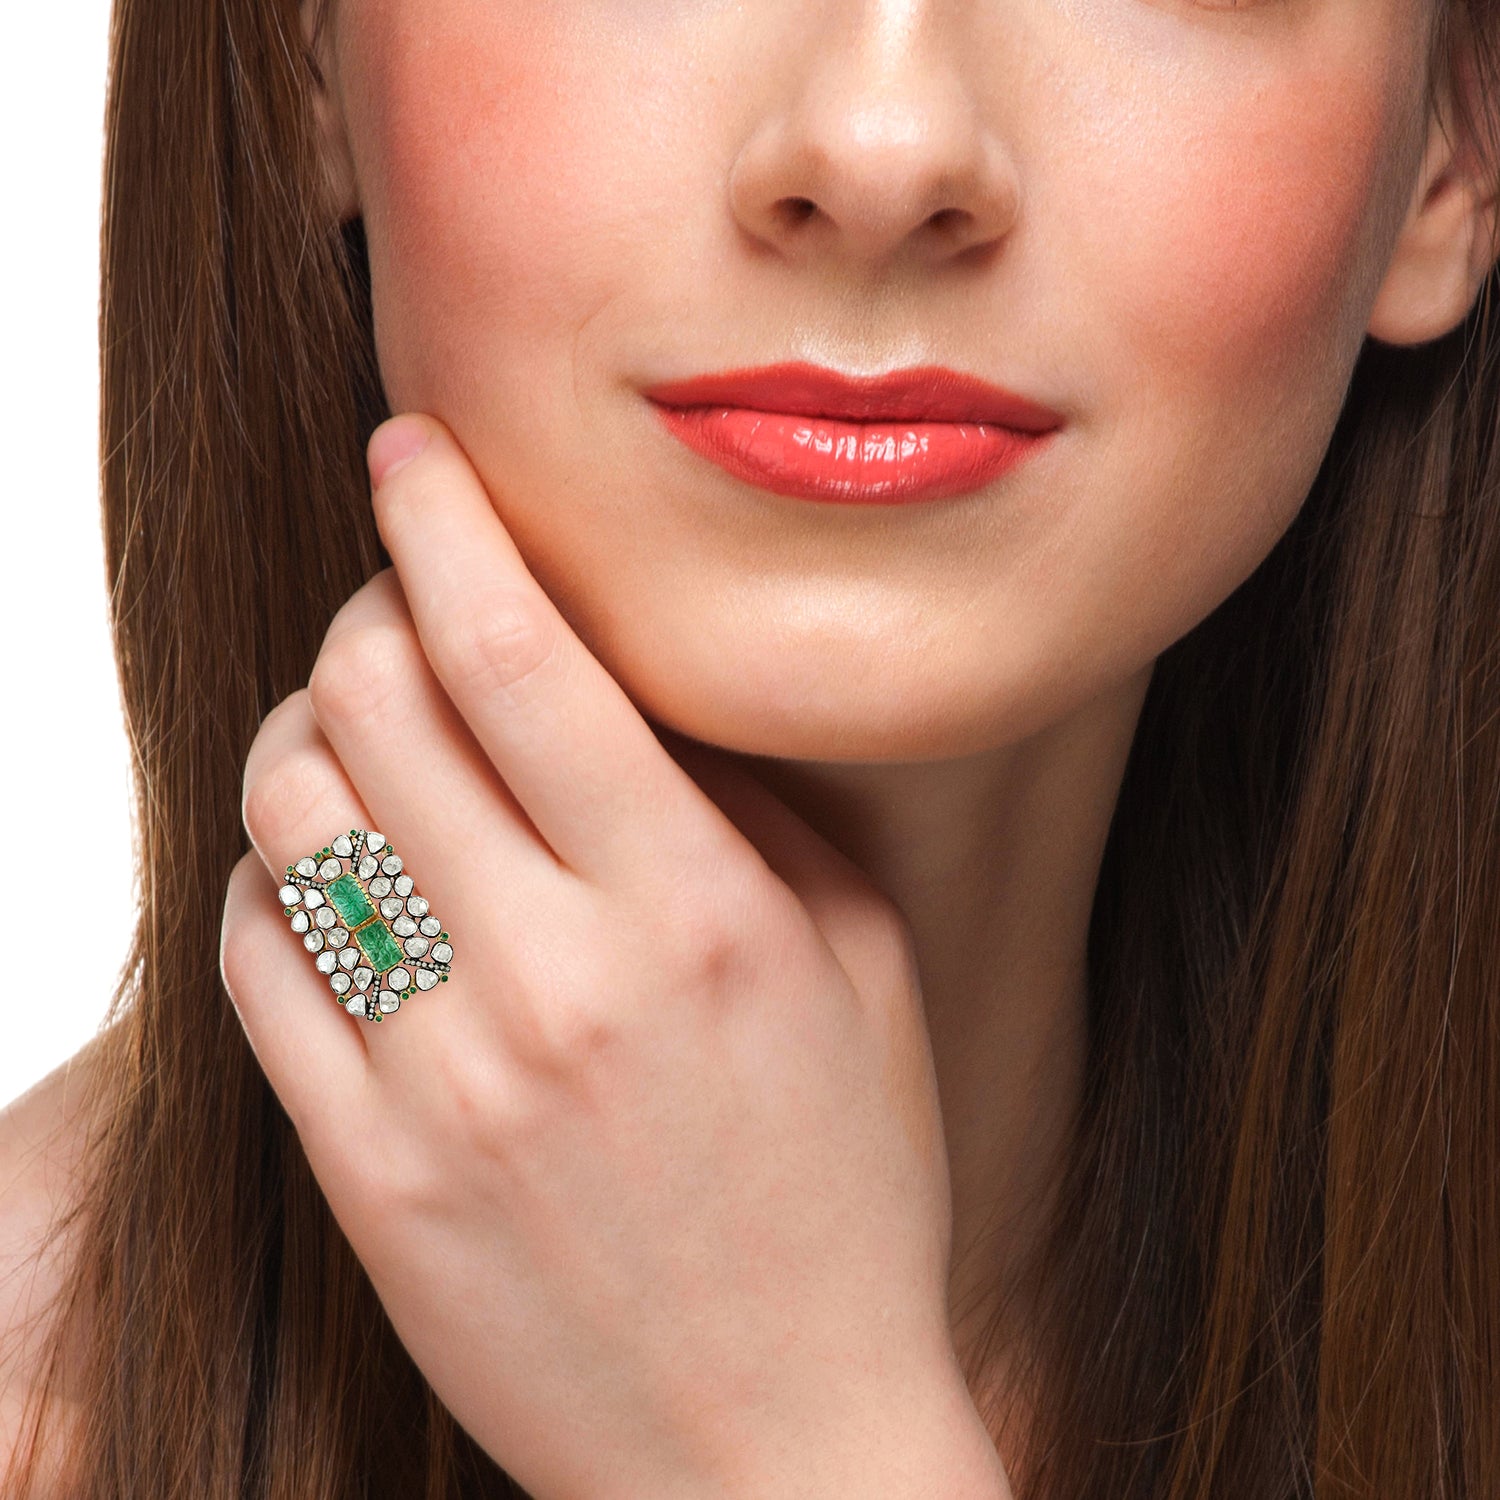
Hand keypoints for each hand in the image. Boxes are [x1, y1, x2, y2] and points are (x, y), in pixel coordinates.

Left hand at [219, 414, 1010, 1499]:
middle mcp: (558, 982)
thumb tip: (607, 681)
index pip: (522, 654)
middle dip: (367, 614)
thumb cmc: (844, 1187)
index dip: (446, 522)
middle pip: (373, 703)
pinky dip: (275, 880)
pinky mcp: (365, 1172)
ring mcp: (444, 1084)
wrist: (770, 1440)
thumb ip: (736, 807)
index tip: (413, 456)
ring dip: (307, 737)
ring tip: (363, 745)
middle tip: (399, 615)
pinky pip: (253, 961)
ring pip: (287, 814)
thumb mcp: (853, 964)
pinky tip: (341, 885)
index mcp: (698, 912)